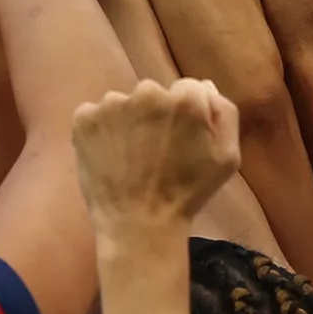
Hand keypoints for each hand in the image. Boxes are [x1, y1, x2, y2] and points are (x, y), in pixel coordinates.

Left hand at [72, 76, 240, 231]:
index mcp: (185, 99)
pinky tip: (110, 157)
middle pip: (154, 94)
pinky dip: (101, 131)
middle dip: (156, 115)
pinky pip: (96, 115)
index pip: (188, 89)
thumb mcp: (228, 157)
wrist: (139, 225)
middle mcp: (147, 92)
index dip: (187, 115)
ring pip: (124, 104)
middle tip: (155, 151)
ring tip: (131, 158)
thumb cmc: (188, 194)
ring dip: (128, 122)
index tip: (181, 140)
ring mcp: (112, 104)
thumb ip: (224, 113)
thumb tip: (205, 88)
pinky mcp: (84, 118)